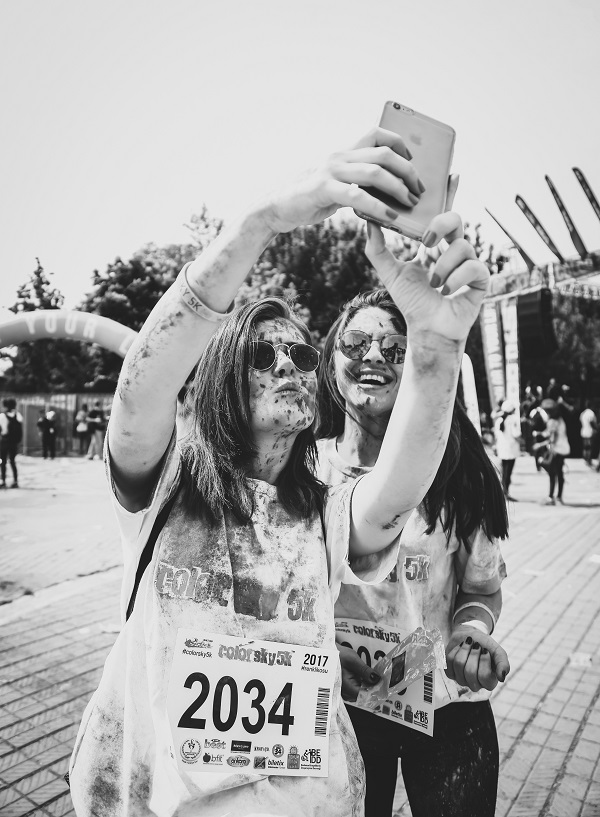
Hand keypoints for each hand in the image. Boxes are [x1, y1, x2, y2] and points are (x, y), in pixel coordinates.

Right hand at [263, 127, 423, 233]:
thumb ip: (354, 183)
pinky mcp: (324, 189)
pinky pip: (358, 196)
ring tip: (410, 202)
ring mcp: (331, 171)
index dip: (399, 143)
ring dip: (398, 188)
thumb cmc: (307, 199)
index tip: (412, 162)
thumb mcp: (334, 185)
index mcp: (343, 152)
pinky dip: (379, 207)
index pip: (377, 133)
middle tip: (419, 189)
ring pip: (375, 172)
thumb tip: (381, 191)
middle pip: (384, 153)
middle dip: (408, 171)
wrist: (275, 208)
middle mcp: (339, 156)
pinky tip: (391, 216)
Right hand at [336, 644, 380, 701]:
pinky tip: (367, 676)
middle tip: (382, 678)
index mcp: (347, 688)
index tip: (384, 684)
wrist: (326, 652)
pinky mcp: (345, 687)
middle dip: (374, 688)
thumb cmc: (337, 655)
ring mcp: (345, 691)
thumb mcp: (353, 661)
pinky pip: (357, 689)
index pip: (366, 696)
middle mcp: (345, 693)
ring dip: (369, 686)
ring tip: (375, 676)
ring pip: (361, 693)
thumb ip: (365, 671)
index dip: (376, 691)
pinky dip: (364, 684)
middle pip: (364, 696)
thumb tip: (377, 679)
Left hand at [364, 212, 488, 342]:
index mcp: (433, 248)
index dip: (432, 219)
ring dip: (442, 267)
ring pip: (462, 246)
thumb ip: (377, 250)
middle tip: (427, 243)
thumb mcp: (391, 274)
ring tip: (434, 285)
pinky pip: (474, 267)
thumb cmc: (412, 303)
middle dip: (441, 226)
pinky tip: (446, 292)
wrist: (427, 329)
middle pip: (456, 219)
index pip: (438, 220)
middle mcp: (452, 252)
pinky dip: (456, 279)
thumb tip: (369, 222)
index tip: (420, 235)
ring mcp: (468, 264)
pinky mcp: (481, 279)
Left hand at [445, 627, 509, 691]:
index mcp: (489, 682)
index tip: (486, 650)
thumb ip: (503, 663)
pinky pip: (449, 661)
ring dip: (464, 649)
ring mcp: (461, 680)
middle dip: (473, 653)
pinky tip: (460, 648)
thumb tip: (502, 678)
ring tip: (469, 643)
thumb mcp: (497, 651)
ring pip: (459, 665)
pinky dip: (455, 650)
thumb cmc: (485, 645)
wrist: (470, 635)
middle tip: (476, 645)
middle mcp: (475, 684)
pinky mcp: (450, 673)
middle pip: (470, 672)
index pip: (484, 677)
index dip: (484, 660)